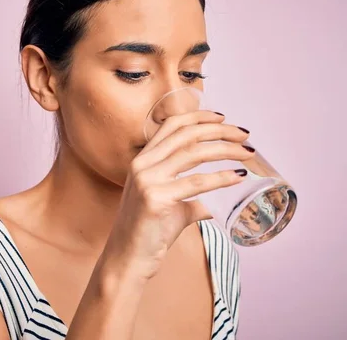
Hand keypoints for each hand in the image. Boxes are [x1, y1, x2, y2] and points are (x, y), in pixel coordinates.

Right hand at [102, 110, 252, 278]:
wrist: (127, 259)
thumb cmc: (147, 232)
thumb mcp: (167, 203)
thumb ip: (190, 196)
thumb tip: (216, 201)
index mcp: (142, 160)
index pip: (171, 125)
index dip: (198, 117)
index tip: (222, 118)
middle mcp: (142, 165)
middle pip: (186, 134)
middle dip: (220, 130)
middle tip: (244, 136)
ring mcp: (147, 180)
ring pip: (193, 153)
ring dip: (226, 149)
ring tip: (248, 153)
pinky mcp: (156, 198)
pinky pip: (197, 182)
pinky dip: (221, 177)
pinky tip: (238, 176)